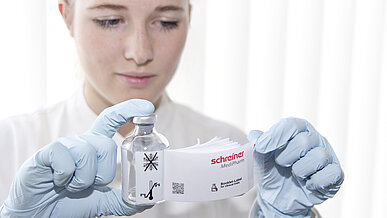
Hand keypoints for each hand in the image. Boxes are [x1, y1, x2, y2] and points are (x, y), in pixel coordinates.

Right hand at [1, 99, 153, 216]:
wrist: (39, 213)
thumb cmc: (69, 202)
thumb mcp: (102, 202)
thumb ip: (123, 201)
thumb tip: (145, 202)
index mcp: (95, 148)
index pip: (112, 120)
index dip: (128, 110)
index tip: (147, 107)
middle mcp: (82, 143)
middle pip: (107, 145)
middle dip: (103, 173)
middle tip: (89, 185)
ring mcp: (65, 146)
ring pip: (88, 154)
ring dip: (83, 180)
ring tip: (71, 186)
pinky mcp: (48, 153)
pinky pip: (68, 161)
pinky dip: (67, 178)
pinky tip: (59, 181)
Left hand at [248, 117, 343, 216]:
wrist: (280, 195)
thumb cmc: (273, 170)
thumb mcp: (261, 157)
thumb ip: (258, 144)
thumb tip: (254, 135)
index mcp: (297, 129)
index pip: (290, 125)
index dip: (275, 136)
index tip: (261, 148)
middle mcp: (314, 138)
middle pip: (304, 141)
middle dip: (286, 157)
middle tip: (280, 164)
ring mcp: (327, 155)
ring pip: (319, 156)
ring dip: (300, 170)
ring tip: (295, 174)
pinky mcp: (335, 174)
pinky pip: (330, 174)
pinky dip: (315, 182)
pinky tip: (308, 183)